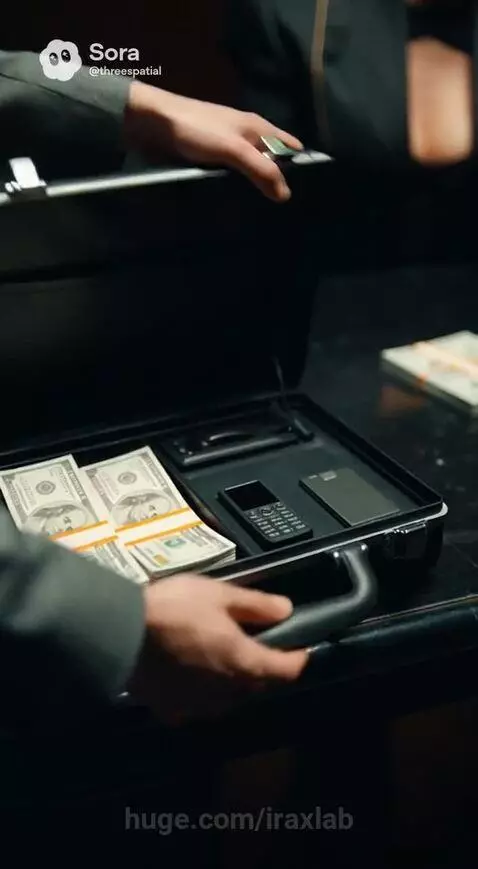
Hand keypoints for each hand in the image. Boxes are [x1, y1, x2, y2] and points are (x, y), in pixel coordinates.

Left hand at [124, 82, 302, 201]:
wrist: (153, 123)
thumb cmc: (197, 129)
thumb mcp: (234, 149)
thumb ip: (261, 170)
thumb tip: (286, 196)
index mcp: (258, 127)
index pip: (290, 147)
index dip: (301, 168)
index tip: (308, 195)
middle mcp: (246, 138)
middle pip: (272, 163)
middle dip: (278, 184)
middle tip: (286, 216)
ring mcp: (227, 150)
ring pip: (250, 173)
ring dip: (256, 191)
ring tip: (265, 219)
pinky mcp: (210, 162)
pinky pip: (231, 179)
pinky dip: (236, 191)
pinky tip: (238, 209)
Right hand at [128, 574, 307, 724]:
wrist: (121, 631)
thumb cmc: (174, 607)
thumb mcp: (219, 594)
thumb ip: (256, 605)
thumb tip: (287, 610)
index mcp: (244, 662)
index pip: (286, 670)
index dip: (297, 659)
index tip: (299, 648)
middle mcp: (227, 692)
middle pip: (258, 686)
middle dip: (264, 670)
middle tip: (258, 647)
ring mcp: (199, 705)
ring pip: (230, 700)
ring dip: (234, 684)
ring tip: (224, 660)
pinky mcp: (172, 710)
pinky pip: (198, 706)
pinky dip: (202, 693)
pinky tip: (192, 677)